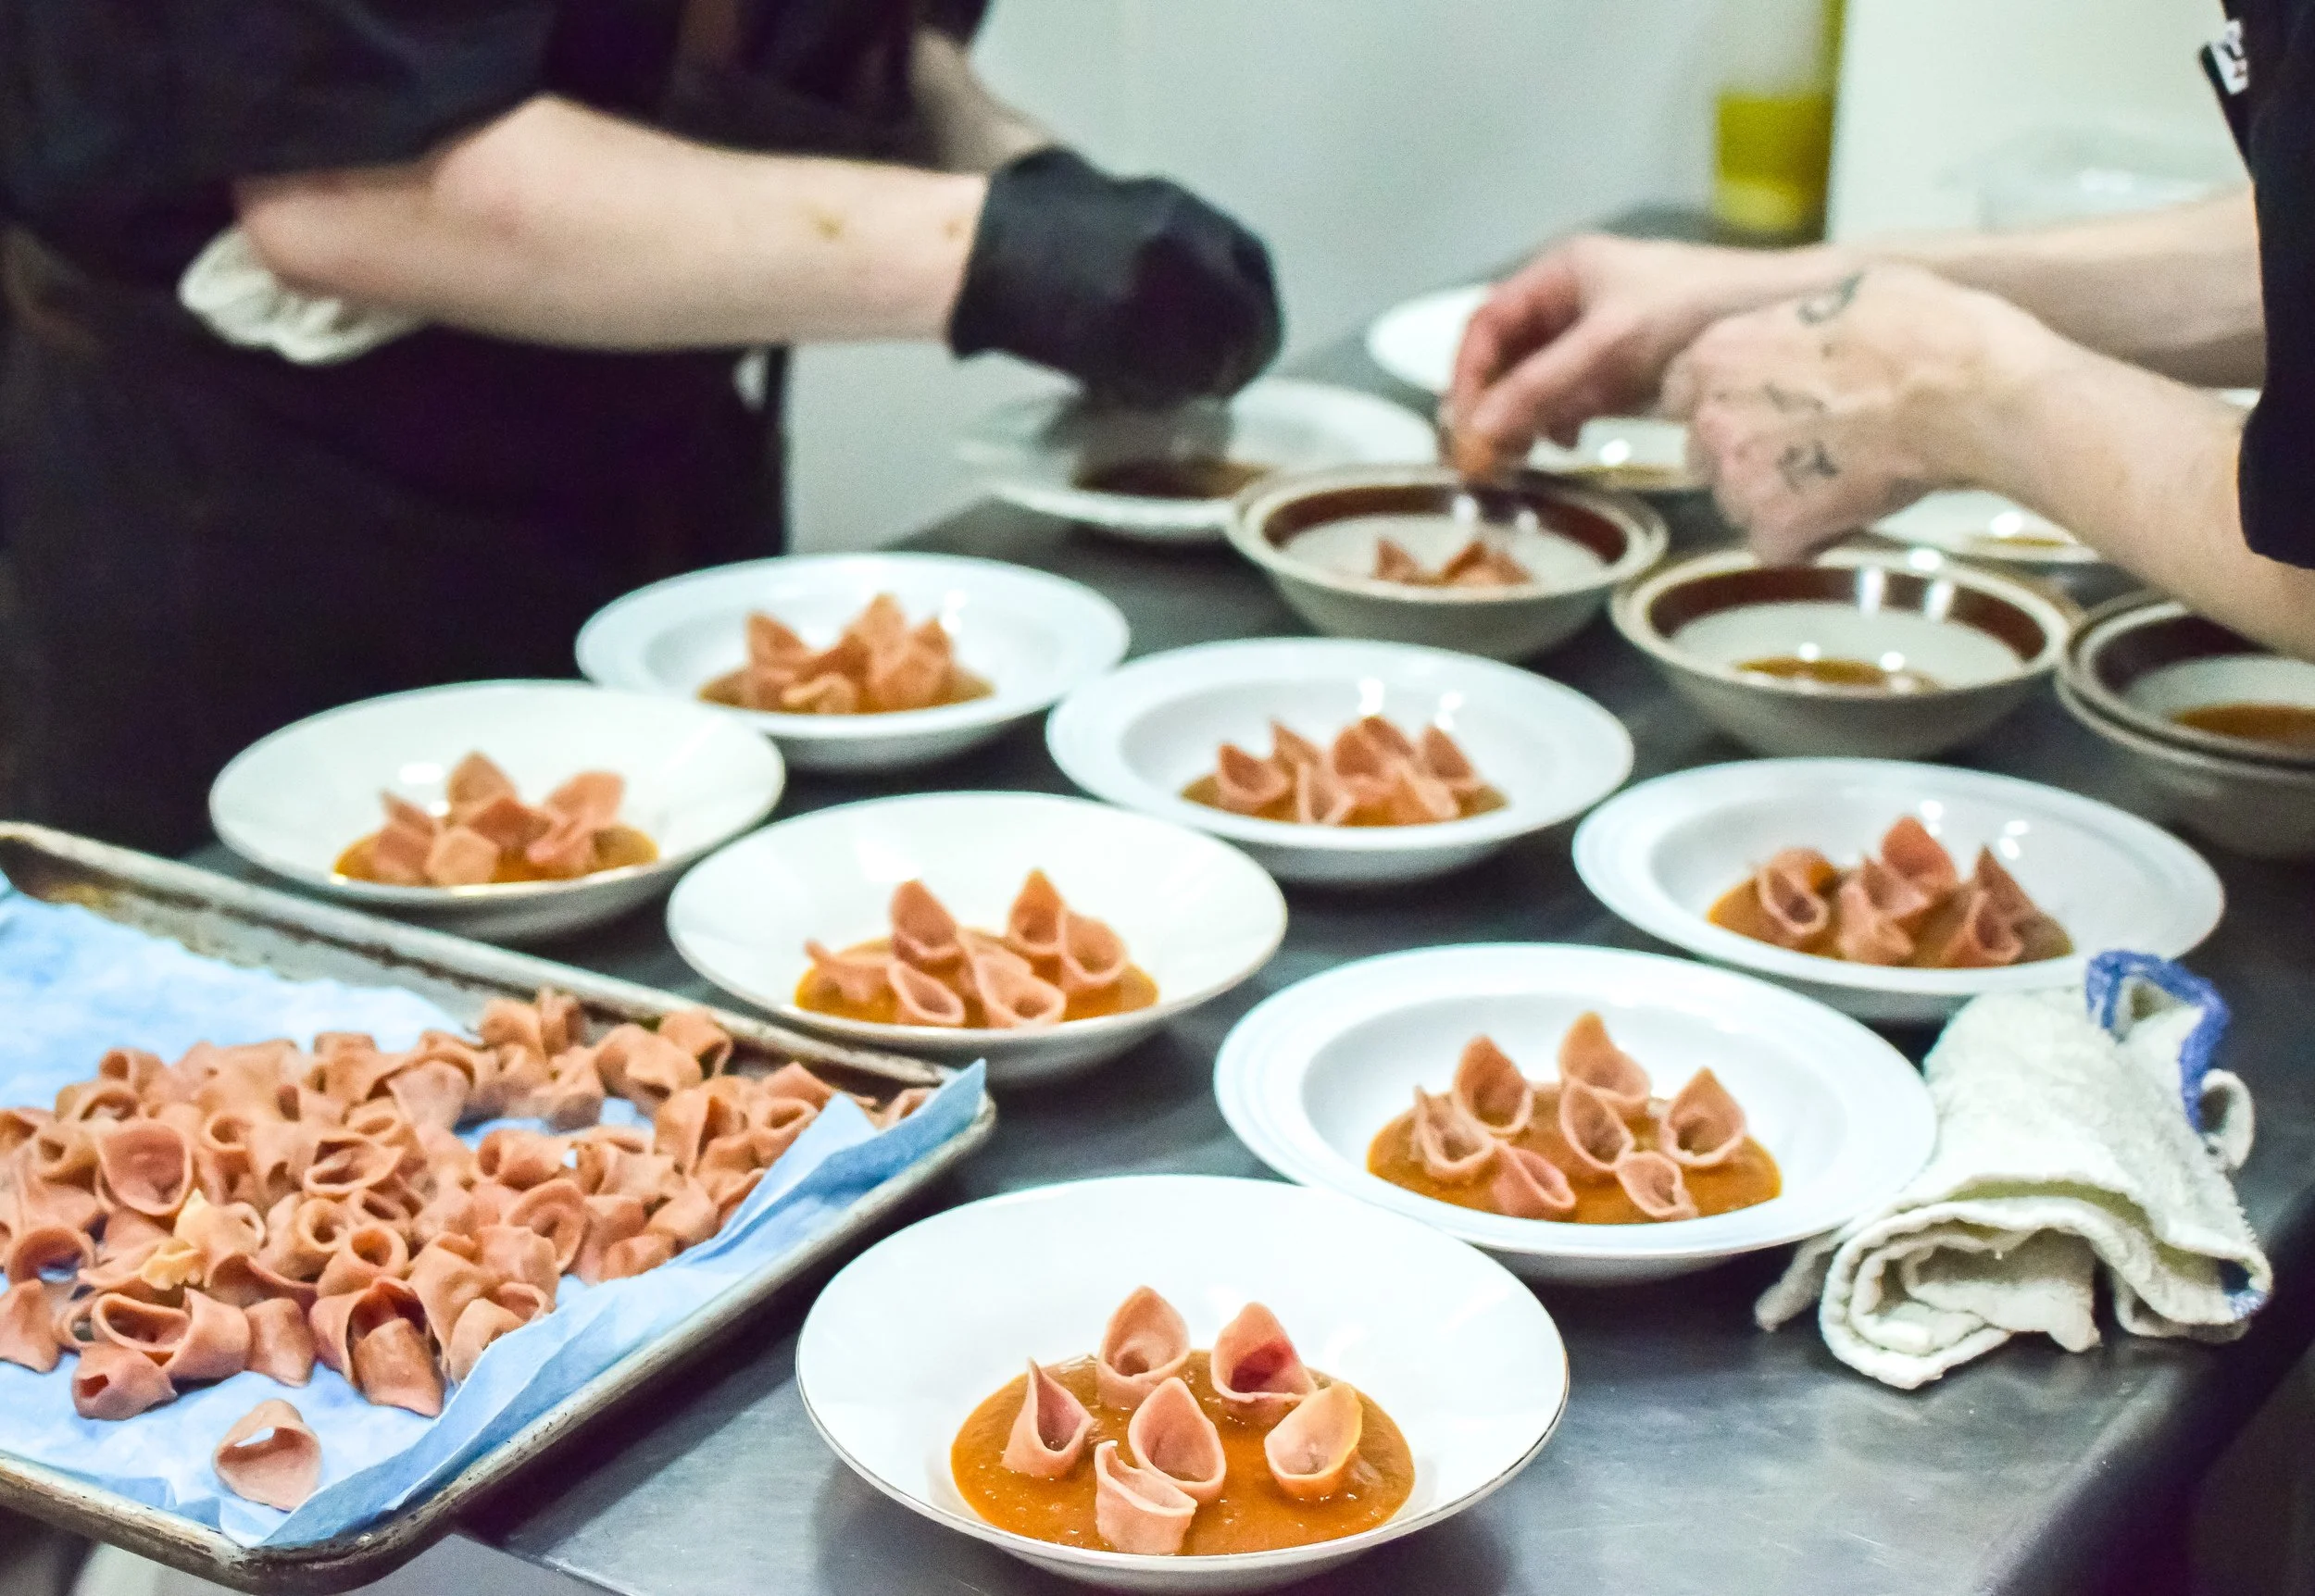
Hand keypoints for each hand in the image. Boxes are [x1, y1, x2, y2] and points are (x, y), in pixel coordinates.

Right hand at [947, 148, 1281, 407]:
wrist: (977, 247)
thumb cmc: (1035, 215)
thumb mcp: (1121, 202)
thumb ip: (1174, 238)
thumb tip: (1208, 286)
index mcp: (1182, 211)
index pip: (1254, 265)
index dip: (1259, 306)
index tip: (1251, 329)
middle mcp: (1179, 253)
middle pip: (1245, 321)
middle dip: (1245, 355)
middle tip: (1229, 378)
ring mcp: (1151, 303)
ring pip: (1210, 360)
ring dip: (1207, 382)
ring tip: (1187, 391)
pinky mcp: (1117, 348)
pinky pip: (1163, 385)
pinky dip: (1165, 395)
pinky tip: (1147, 394)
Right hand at [1442, 234, 1855, 477]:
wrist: (1783, 315)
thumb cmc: (1696, 309)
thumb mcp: (1609, 345)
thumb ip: (1542, 387)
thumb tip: (1477, 433)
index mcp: (1561, 273)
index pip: (1487, 323)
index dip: (1467, 374)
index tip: (1463, 426)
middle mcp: (1574, 301)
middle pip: (1507, 355)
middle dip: (1491, 402)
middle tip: (1483, 454)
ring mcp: (1601, 337)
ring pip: (1537, 381)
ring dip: (1521, 418)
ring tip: (1517, 457)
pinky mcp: (1627, 370)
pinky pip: (1573, 399)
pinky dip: (1559, 424)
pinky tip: (1566, 445)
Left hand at [1661, 266, 2057, 561]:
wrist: (1968, 388)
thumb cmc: (1921, 330)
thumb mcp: (1839, 293)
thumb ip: (1787, 326)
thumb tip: (1796, 336)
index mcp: (1716, 352)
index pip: (1680, 392)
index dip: (1723, 403)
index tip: (1761, 407)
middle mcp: (1712, 416)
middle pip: (1703, 452)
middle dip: (1746, 453)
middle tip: (1809, 446)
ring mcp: (1739, 476)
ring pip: (1735, 503)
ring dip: (1775, 498)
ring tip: (1839, 476)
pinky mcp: (1775, 526)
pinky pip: (1773, 546)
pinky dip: (1806, 539)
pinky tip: (1848, 510)